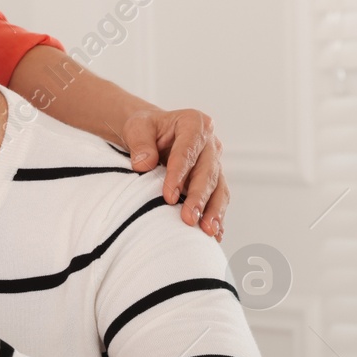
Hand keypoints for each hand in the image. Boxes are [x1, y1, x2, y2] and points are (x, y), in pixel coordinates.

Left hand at [120, 107, 227, 238]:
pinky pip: (219, 198)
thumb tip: (142, 164)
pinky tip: (215, 234)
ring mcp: (215, 162)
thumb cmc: (145, 129)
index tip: (168, 196)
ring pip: (219, 188)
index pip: (187, 151)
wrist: (154, 132)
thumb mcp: (137, 128)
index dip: (179, 174)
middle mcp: (211, 143)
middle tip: (188, 218)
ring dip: (213, 210)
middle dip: (198, 197)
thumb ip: (140, 144)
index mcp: (194, 123)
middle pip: (207, 172)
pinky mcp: (215, 179)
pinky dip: (217, 216)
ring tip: (206, 231)